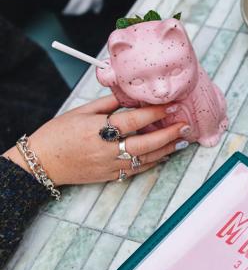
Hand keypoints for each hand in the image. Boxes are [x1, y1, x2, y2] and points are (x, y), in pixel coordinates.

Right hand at [3, 95, 191, 185]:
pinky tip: (165, 155)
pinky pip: (136, 170)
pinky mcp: (109, 176)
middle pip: (144, 143)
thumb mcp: (81, 111)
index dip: (155, 113)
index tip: (173, 106)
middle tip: (185, 125)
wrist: (40, 163)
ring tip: (182, 141)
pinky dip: (152, 162)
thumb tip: (131, 93)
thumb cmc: (58, 133)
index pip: (133, 120)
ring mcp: (109, 165)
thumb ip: (108, 103)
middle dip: (168, 134)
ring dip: (165, 150)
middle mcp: (106, 150)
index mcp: (98, 130)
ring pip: (144, 159)